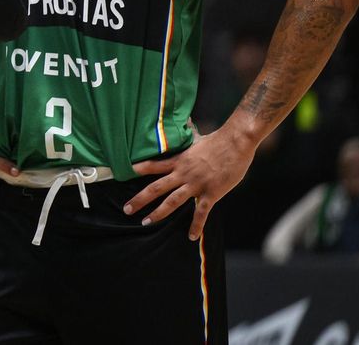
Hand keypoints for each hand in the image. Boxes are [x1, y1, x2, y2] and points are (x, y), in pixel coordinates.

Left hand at [125, 126, 255, 239]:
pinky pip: (201, 212)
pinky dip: (196, 225)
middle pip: (156, 188)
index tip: (122, 174)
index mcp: (179, 161)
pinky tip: (191, 236)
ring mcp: (196, 184)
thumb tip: (185, 120)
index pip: (153, 166)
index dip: (137, 170)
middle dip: (140, 199)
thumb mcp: (198, 137)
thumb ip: (189, 134)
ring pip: (172, 201)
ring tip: (146, 222)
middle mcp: (183, 173)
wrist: (236, 143)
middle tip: (126, 209)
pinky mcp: (211, 193)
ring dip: (158, 213)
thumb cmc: (219, 140)